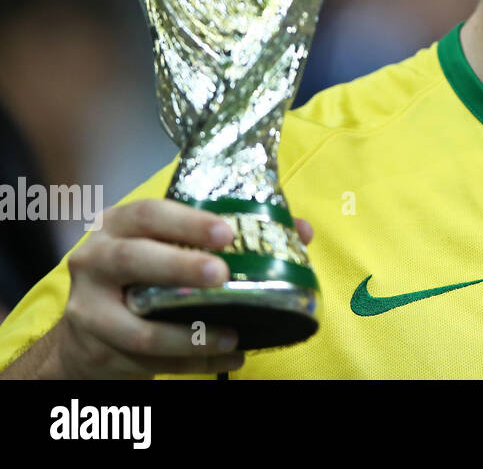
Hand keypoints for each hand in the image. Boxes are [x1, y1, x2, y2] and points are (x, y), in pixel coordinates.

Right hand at [36, 199, 312, 378]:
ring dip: (191, 336)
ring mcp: (89, 310)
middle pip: (132, 261)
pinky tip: (227, 360)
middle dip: (180, 267)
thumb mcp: (170, 246)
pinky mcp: (96, 352)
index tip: (226, 233)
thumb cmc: (142, 277)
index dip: (187, 222)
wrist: (86, 332)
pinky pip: (148, 363)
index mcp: (118, 226)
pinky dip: (193, 364)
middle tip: (223, 276)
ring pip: (140, 329)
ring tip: (234, 336)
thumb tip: (301, 231)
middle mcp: (95, 261)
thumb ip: (229, 235)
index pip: (149, 213)